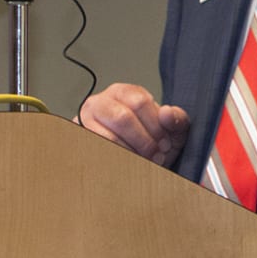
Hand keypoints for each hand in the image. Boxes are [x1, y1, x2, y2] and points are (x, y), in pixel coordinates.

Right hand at [75, 83, 189, 167]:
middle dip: (143, 141)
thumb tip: (167, 113)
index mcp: (124, 92)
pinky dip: (115, 161)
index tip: (165, 144)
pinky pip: (96, 151)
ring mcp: (85, 121)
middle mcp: (101, 102)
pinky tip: (126, 165)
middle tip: (155, 156)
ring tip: (143, 162)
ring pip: (108, 137)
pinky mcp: (78, 140)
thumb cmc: (151, 143)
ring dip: (130, 153)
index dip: (156, 126)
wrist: (131, 164)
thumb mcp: (172, 131)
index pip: (140, 102)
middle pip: (123, 118)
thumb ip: (177, 119)